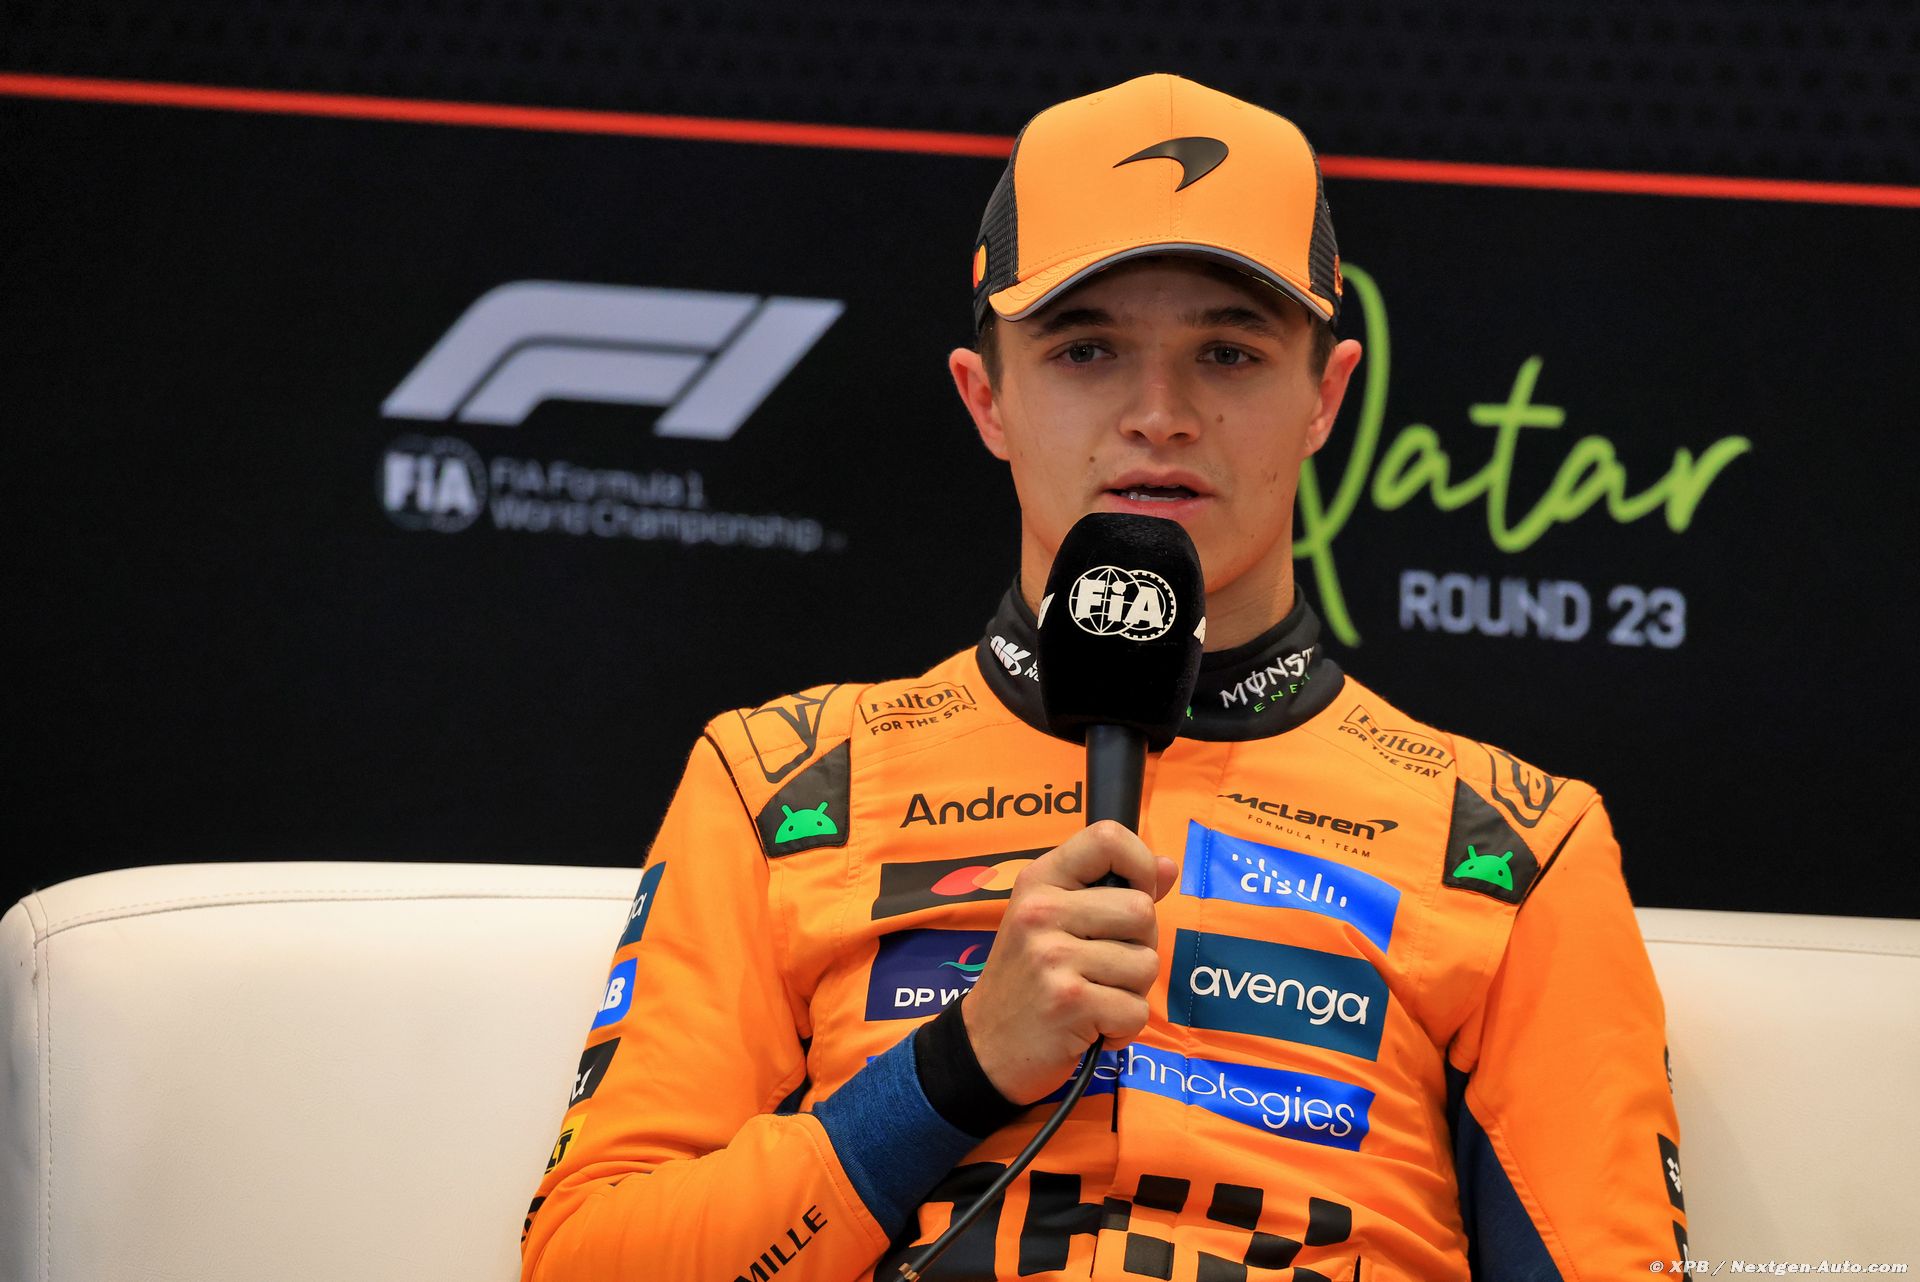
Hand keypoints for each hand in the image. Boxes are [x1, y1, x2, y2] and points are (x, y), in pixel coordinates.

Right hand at [960, 821, 1177, 1103]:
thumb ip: (1111, 890)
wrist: (983, 1047)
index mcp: (1039, 881)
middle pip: (1142, 910)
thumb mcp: (1054, 921)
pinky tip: (1090, 1027)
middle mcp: (1042, 911)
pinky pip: (1136, 1010)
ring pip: (1146, 964)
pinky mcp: (1069, 1002)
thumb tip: (1167, 866)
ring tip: (1093, 998)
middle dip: (1140, 946)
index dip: (1140, 864)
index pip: (1106, 838)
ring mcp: (1052, 957)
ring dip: (1130, 992)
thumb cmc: (1028, 981)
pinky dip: (1122, 1028)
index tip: (1136, 893)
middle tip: (1103, 968)